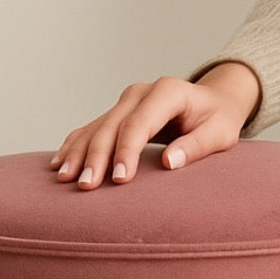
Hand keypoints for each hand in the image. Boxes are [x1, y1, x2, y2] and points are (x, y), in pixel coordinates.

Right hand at [50, 62, 261, 189]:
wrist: (213, 101)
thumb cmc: (218, 120)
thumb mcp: (220, 133)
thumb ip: (196, 146)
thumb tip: (169, 163)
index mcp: (167, 92)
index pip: (139, 124)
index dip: (126, 151)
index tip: (120, 180)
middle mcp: (141, 92)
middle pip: (111, 126)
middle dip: (96, 156)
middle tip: (86, 186)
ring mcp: (126, 100)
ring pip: (96, 127)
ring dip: (79, 153)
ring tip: (65, 178)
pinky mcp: (118, 112)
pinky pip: (92, 128)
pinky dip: (75, 145)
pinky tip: (59, 163)